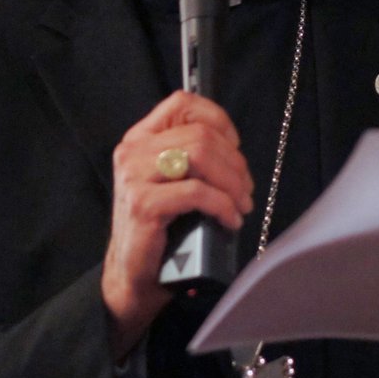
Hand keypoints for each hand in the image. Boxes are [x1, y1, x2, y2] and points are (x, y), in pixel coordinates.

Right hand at [102, 90, 252, 358]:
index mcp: (139, 139)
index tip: (234, 147)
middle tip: (246, 190)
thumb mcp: (172, 181)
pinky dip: (222, 206)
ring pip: (199, 156)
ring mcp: (134, 177)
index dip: (217, 119)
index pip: (182, 104)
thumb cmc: (161, 228)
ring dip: (231, 182)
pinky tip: (230, 220)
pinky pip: (195, 193)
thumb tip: (233, 149)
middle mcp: (132, 151)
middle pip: (199, 134)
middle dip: (234, 162)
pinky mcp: (143, 205)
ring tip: (241, 204)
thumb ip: (190, 157)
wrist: (133, 274)